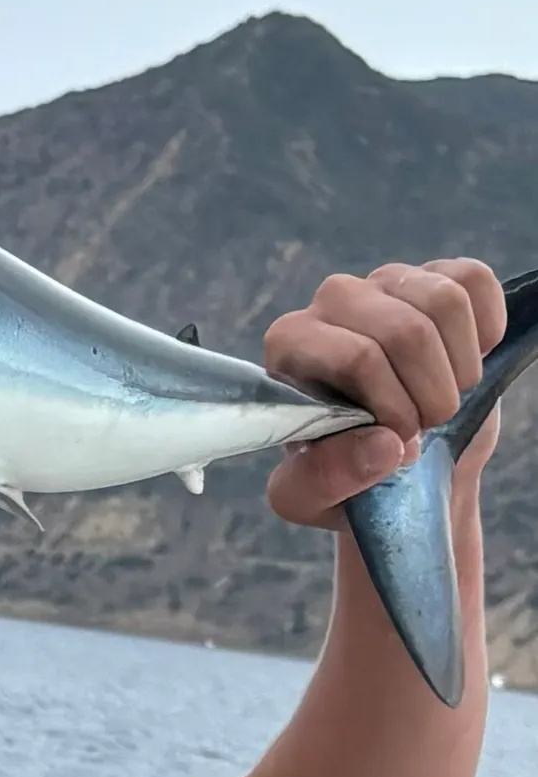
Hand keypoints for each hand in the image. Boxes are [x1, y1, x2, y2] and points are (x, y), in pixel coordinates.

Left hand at [261, 258, 505, 529]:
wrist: (392, 459)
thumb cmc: (342, 472)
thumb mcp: (311, 499)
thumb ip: (325, 480)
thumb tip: (384, 443)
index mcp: (289, 343)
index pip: (359, 356)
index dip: (395, 409)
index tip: (398, 442)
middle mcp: (330, 303)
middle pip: (407, 332)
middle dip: (433, 396)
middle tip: (424, 424)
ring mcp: (383, 284)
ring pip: (443, 301)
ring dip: (460, 368)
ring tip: (442, 394)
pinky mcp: (431, 277)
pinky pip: (472, 279)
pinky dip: (486, 328)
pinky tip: (466, 358)